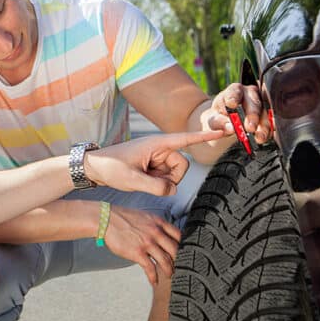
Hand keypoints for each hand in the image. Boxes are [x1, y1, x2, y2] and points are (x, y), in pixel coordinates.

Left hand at [85, 131, 223, 195]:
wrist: (95, 167)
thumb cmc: (110, 167)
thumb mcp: (131, 180)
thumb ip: (155, 187)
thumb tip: (173, 191)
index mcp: (157, 143)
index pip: (186, 139)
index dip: (205, 135)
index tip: (224, 129)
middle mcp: (160, 148)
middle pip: (181, 166)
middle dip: (170, 178)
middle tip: (148, 181)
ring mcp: (158, 157)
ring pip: (174, 175)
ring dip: (162, 182)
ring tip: (142, 179)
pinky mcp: (154, 166)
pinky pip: (166, 178)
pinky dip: (156, 183)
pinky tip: (141, 180)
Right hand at [104, 205, 180, 285]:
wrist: (106, 219)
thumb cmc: (122, 218)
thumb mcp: (144, 216)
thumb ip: (155, 225)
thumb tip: (160, 235)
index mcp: (158, 222)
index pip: (178, 235)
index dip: (184, 245)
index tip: (184, 253)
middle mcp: (156, 232)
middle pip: (175, 250)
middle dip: (179, 261)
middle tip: (180, 267)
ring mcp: (147, 243)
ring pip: (165, 261)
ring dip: (169, 270)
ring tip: (169, 276)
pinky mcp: (138, 253)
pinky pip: (150, 268)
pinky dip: (153, 277)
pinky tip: (154, 281)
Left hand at [206, 83, 271, 142]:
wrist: (227, 122)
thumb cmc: (220, 116)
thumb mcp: (214, 118)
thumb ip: (219, 122)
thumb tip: (231, 128)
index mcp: (234, 90)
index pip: (234, 91)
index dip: (233, 97)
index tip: (231, 104)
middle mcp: (250, 94)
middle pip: (254, 102)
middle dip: (252, 116)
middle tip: (250, 127)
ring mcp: (261, 103)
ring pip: (265, 113)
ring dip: (263, 126)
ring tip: (259, 137)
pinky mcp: (267, 115)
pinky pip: (270, 122)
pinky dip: (268, 131)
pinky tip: (264, 137)